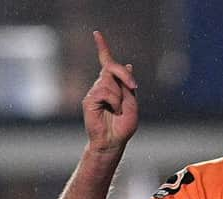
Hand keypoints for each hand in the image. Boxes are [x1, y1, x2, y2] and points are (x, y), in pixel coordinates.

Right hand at [82, 31, 138, 150]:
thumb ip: (128, 85)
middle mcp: (102, 86)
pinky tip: (112, 111)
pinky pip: (104, 91)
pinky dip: (114, 101)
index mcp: (113, 86)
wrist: (114, 140)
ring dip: (119, 96)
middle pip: (111, 68)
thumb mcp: (132, 103)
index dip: (103, 48)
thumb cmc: (124, 125)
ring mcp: (95, 92)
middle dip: (125, 75)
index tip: (97, 34)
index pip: (107, 64)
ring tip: (118, 110)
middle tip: (133, 88)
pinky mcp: (89, 100)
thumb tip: (127, 65)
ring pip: (109, 81)